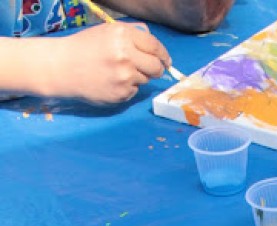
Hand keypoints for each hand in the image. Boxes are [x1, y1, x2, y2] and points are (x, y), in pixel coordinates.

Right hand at [53, 23, 169, 103]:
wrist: (62, 68)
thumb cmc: (85, 47)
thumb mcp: (107, 32)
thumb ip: (133, 34)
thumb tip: (155, 46)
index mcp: (123, 36)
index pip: (155, 46)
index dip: (163, 54)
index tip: (166, 60)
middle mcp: (126, 56)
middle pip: (156, 67)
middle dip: (156, 68)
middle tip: (148, 69)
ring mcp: (124, 77)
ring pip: (145, 79)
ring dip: (137, 77)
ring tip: (116, 72)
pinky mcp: (121, 93)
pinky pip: (134, 91)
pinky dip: (127, 87)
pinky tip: (111, 82)